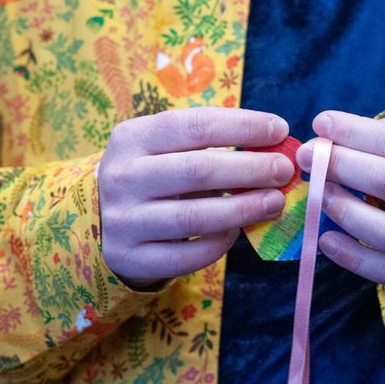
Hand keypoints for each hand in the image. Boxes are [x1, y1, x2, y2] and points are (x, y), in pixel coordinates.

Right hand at [97, 107, 294, 289]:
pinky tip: (237, 231)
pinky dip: (218, 243)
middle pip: (197, 171)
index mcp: (131, 137)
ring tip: (274, 202)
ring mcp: (122, 221)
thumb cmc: (153, 173)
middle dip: (250, 169)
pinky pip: (185, 256)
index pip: (194, 125)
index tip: (279, 129)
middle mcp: (122, 177)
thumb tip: (274, 147)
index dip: (242, 126)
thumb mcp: (167, 148)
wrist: (100, 218)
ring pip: (194, 217)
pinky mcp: (130, 258)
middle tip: (284, 170)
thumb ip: (211, 145)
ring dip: (243, 209)